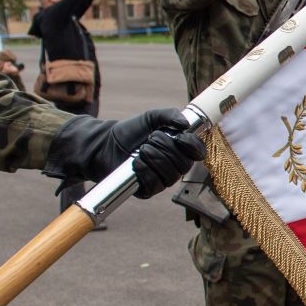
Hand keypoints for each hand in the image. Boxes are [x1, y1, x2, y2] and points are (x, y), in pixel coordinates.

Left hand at [45, 109, 205, 198]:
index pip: (198, 152)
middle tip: (150, 139)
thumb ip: (168, 115)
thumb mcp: (150, 118)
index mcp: (180, 149)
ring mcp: (162, 179)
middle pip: (184, 164)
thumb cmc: (130, 132)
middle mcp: (174, 166)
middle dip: (166, 148)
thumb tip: (185, 123)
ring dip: (155, 159)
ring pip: (171, 176)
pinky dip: (145, 171)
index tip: (179, 136)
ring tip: (141, 150)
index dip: (192, 146)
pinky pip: (156, 185)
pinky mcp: (148, 190)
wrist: (106, 144)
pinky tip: (136, 163)